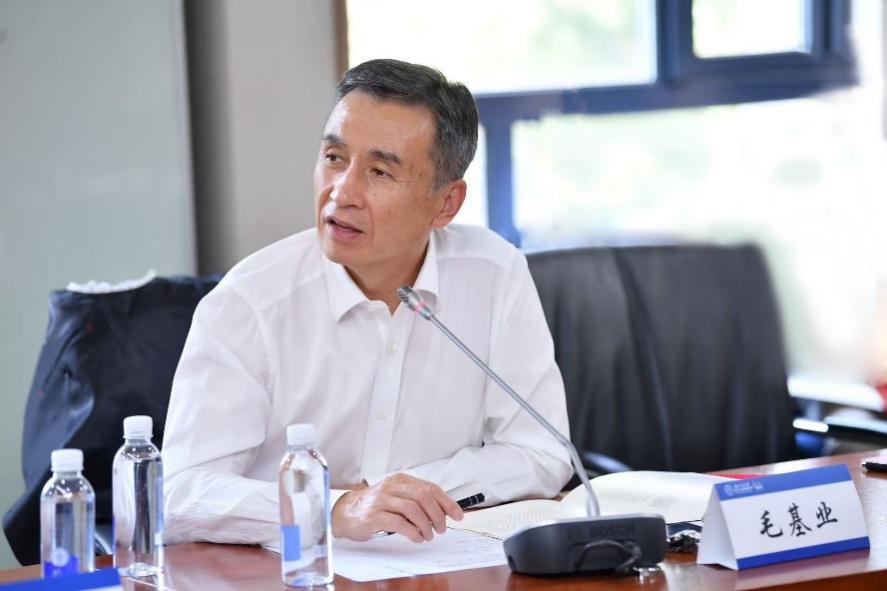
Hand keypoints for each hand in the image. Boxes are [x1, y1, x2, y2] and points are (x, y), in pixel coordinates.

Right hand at [331, 473, 463, 542]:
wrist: (346, 512)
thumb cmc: (375, 506)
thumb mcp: (396, 496)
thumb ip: (416, 500)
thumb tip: (443, 511)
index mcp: (400, 480)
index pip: (430, 488)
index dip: (447, 502)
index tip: (457, 515)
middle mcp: (391, 486)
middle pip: (424, 497)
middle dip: (438, 515)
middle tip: (442, 529)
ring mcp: (382, 500)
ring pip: (413, 509)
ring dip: (426, 525)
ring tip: (428, 535)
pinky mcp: (374, 516)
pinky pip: (399, 523)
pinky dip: (413, 532)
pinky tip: (416, 538)